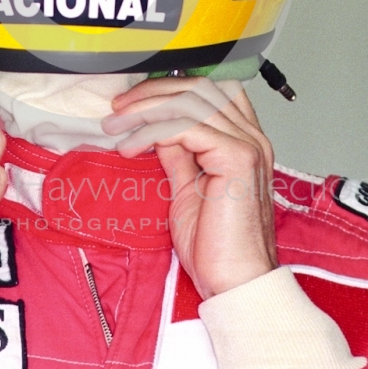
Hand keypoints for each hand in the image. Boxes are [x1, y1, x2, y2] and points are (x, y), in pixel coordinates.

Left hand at [102, 77, 275, 298]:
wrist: (234, 283)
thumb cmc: (216, 246)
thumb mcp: (187, 187)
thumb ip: (177, 153)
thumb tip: (154, 129)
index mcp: (243, 140)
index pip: (210, 89)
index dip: (170, 86)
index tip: (133, 101)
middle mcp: (251, 136)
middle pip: (198, 86)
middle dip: (152, 92)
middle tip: (117, 109)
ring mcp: (247, 144)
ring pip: (190, 101)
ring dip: (145, 109)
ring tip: (116, 126)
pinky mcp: (237, 157)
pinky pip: (186, 125)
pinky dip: (152, 130)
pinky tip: (132, 146)